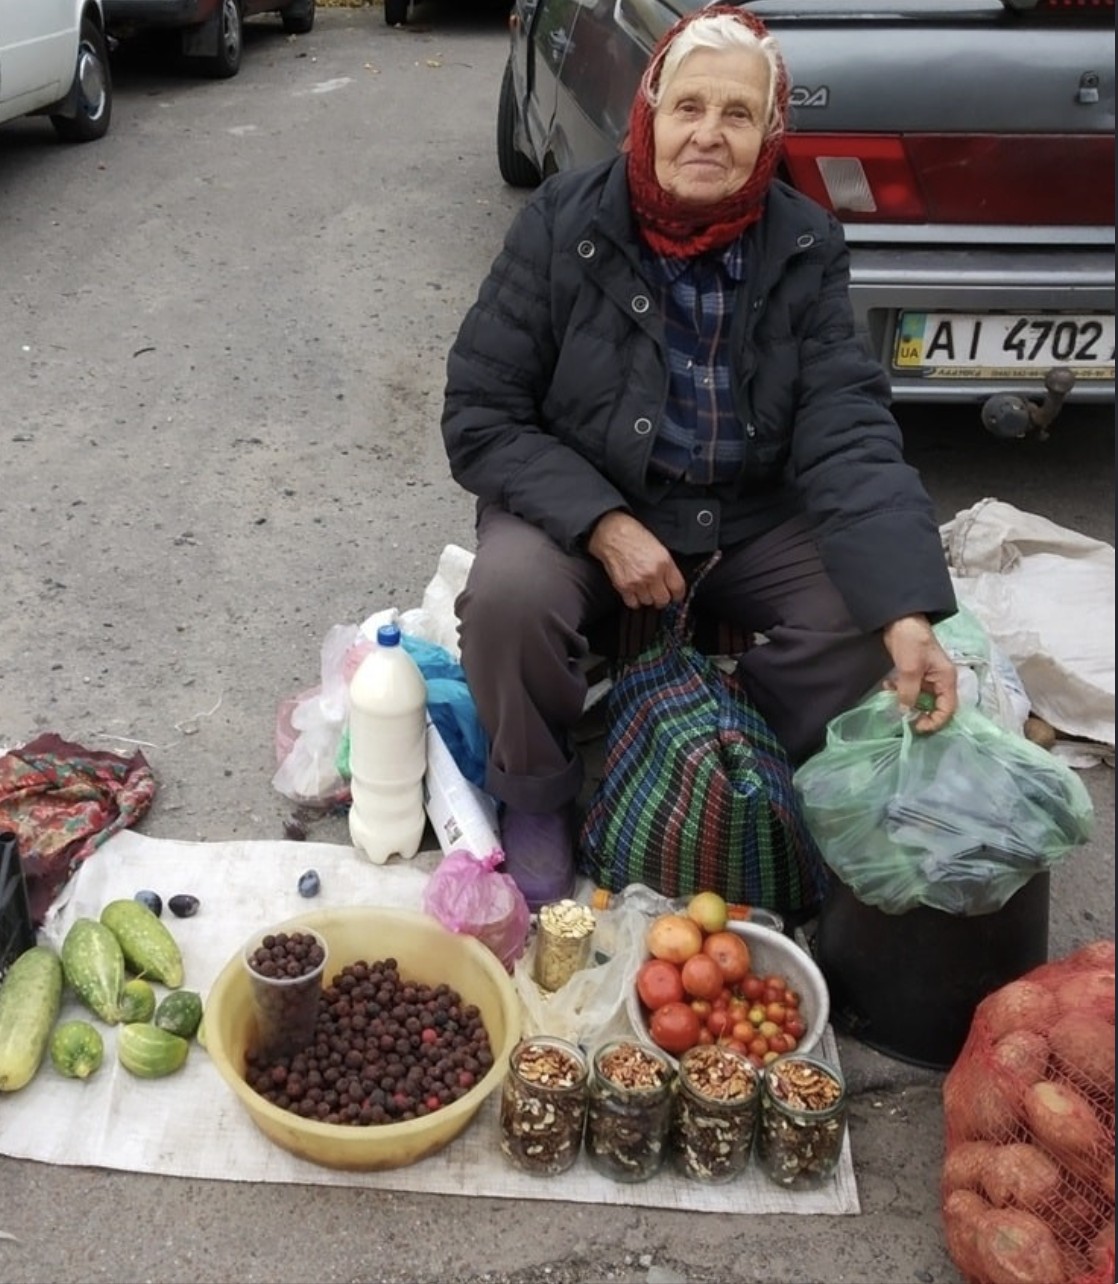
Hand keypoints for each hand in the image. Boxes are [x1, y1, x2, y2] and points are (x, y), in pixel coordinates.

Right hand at [587, 511, 686, 609]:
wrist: (612, 535)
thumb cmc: (633, 537)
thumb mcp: (659, 547)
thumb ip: (667, 567)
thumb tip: (670, 582)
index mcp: (664, 562)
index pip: (678, 588)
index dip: (678, 595)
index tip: (675, 596)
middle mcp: (652, 574)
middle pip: (663, 600)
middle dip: (662, 598)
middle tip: (659, 594)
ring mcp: (637, 582)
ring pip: (648, 602)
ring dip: (647, 598)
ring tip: (644, 589)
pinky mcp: (623, 586)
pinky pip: (633, 603)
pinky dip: (634, 600)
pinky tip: (634, 592)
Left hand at [881, 614, 957, 733]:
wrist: (899, 619)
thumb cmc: (911, 641)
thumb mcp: (910, 669)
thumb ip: (909, 693)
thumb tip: (904, 713)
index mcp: (946, 679)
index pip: (948, 709)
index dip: (935, 721)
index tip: (917, 727)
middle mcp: (940, 681)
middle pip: (934, 707)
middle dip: (918, 713)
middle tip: (902, 717)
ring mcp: (927, 678)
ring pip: (919, 700)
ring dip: (905, 701)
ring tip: (891, 696)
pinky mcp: (914, 674)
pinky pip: (909, 691)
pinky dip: (899, 692)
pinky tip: (887, 687)